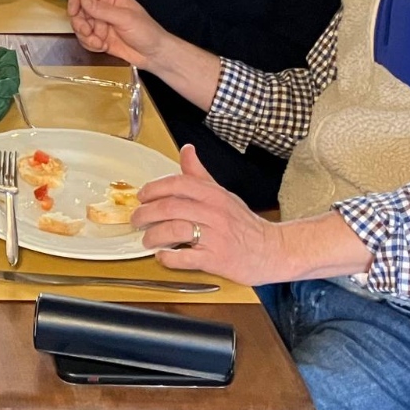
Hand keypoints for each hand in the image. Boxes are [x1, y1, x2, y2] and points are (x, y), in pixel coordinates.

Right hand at [65, 0, 171, 69]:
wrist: (153, 55)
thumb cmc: (147, 33)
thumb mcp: (125, 19)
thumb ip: (103, 9)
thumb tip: (83, 0)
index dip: (76, 1)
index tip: (73, 12)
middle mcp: (104, 8)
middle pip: (79, 10)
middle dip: (80, 23)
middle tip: (87, 32)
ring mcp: (100, 23)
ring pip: (80, 26)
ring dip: (86, 37)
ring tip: (99, 43)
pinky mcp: (99, 37)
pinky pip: (84, 39)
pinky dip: (90, 44)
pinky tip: (102, 47)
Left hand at [132, 147, 282, 280]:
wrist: (273, 250)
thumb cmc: (244, 224)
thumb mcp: (223, 194)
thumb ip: (199, 174)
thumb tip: (186, 150)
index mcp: (213, 194)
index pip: (177, 183)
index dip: (154, 188)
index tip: (142, 196)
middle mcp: (214, 212)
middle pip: (169, 208)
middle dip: (145, 214)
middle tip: (136, 220)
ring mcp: (215, 236)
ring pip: (173, 231)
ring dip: (153, 236)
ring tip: (147, 240)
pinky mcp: (216, 259)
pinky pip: (184, 257)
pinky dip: (168, 257)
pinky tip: (163, 255)